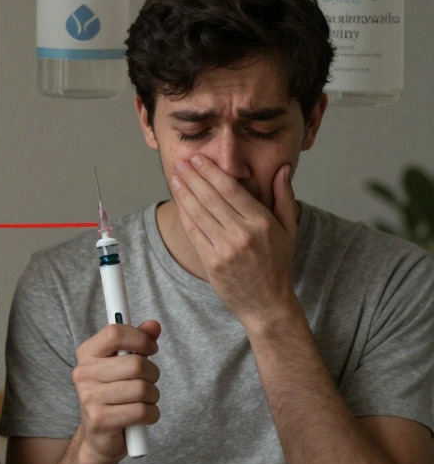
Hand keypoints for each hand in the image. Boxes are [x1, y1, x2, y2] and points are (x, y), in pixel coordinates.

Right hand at [72, 321, 160, 463]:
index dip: (140, 338)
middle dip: (152, 374)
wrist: (98, 437)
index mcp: (87, 354)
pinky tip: (141, 417)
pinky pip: (141, 411)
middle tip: (147, 382)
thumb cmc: (114, 396)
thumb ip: (137, 343)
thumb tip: (154, 325)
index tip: (151, 348)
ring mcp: (89, 397)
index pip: (114, 333)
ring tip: (142, 401)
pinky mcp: (100, 419)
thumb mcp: (123, 366)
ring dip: (152, 397)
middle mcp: (83, 373)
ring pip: (142, 389)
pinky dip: (151, 414)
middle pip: (136, 364)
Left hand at [171, 156, 297, 324]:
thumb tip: (282, 168)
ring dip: (184, 192)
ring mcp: (225, 248)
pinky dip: (183, 214)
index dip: (211, 172)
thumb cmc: (278, 265)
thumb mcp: (289, 230)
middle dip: (193, 177)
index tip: (198, 159)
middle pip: (211, 197)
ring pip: (198, 212)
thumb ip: (284, 197)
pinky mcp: (211, 261)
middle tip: (181, 163)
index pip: (231, 189)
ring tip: (175, 177)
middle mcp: (242, 233)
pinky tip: (178, 201)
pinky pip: (193, 231)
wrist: (267, 304)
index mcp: (262, 222)